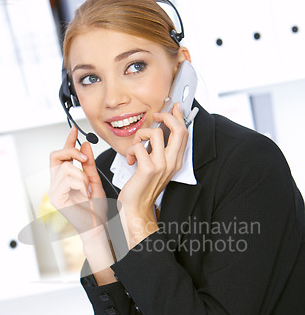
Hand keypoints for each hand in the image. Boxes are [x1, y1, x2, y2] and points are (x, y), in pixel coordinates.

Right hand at [49, 126, 106, 234]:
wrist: (97, 226)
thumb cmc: (96, 208)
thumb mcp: (94, 180)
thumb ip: (88, 164)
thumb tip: (84, 145)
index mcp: (64, 179)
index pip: (61, 155)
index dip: (67, 141)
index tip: (74, 130)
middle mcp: (56, 184)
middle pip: (55, 155)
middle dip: (70, 151)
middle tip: (84, 158)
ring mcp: (54, 191)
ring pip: (64, 167)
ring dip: (81, 175)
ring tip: (88, 188)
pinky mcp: (56, 198)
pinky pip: (67, 179)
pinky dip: (80, 183)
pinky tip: (85, 193)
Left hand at [118, 103, 188, 245]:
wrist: (136, 206)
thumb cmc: (143, 187)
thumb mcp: (156, 166)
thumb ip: (159, 150)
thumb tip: (157, 131)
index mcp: (176, 161)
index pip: (184, 133)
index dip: (179, 117)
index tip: (174, 107)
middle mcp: (172, 162)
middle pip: (178, 129)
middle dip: (165, 116)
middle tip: (155, 117)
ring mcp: (161, 165)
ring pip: (155, 133)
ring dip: (141, 135)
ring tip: (136, 147)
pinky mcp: (148, 168)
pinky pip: (139, 146)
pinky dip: (130, 150)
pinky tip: (130, 159)